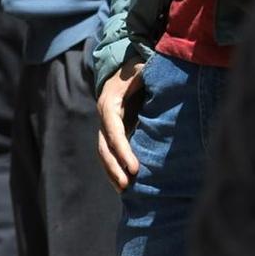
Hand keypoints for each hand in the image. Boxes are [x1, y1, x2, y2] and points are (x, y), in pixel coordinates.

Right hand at [96, 59, 146, 189]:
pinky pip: (111, 153)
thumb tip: (151, 79)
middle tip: (128, 185)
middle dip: (114, 167)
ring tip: (125, 191)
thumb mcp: (143, 66)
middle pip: (104, 146)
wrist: (129, 63)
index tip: (135, 168)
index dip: (122, 149)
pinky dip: (115, 169)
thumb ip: (145, 74)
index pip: (113, 129)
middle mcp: (105, 116)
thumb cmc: (140, 66)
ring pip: (104, 152)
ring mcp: (108, 125)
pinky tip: (125, 187)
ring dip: (112, 172)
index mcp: (110, 101)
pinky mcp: (116, 131)